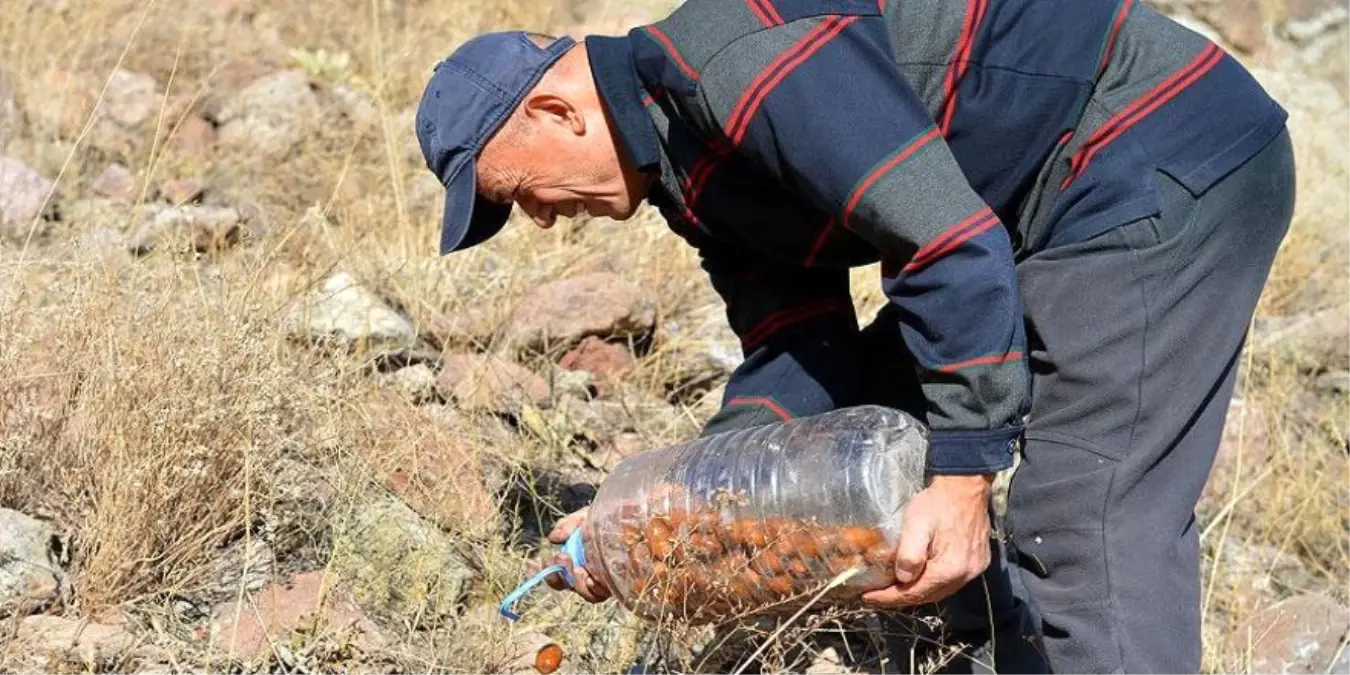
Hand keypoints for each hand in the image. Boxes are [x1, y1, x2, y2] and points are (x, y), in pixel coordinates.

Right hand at [541, 508, 611, 602]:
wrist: (637, 514)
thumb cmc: (609, 517)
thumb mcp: (586, 516)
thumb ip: (569, 525)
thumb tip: (554, 538)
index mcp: (577, 559)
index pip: (557, 572)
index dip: (543, 573)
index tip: (532, 566)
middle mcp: (588, 572)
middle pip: (567, 585)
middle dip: (557, 577)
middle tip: (559, 558)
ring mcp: (604, 579)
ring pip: (585, 592)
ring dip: (576, 581)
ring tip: (576, 566)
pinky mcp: (620, 583)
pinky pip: (603, 592)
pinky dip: (594, 585)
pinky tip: (591, 572)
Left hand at [861, 474, 993, 607]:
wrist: (965, 485)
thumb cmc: (938, 503)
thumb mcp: (916, 524)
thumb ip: (909, 555)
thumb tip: (902, 579)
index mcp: (949, 569)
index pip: (913, 594)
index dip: (888, 598)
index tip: (867, 597)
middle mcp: (965, 575)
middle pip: (927, 596)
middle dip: (901, 598)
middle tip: (878, 595)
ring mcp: (974, 569)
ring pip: (940, 591)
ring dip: (917, 592)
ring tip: (895, 589)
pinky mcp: (978, 562)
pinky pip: (951, 582)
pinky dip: (933, 583)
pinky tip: (920, 577)